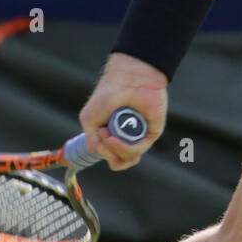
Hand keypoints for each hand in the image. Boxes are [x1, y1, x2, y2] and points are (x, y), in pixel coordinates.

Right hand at [79, 52, 167, 170]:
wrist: (127, 80)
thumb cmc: (107, 95)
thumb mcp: (89, 121)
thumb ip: (94, 144)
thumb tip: (109, 158)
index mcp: (115, 134)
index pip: (112, 157)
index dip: (104, 153)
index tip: (98, 135)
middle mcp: (129, 137)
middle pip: (120, 162)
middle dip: (109, 154)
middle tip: (104, 135)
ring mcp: (140, 136)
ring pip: (128, 159)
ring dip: (115, 151)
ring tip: (109, 136)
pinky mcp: (151, 133)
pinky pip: (138, 150)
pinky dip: (124, 148)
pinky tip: (113, 138)